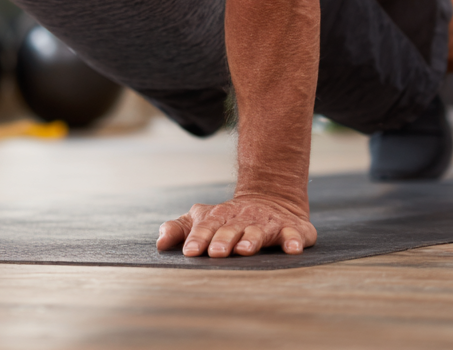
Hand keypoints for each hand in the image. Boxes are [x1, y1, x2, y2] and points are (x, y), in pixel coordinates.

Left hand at [156, 194, 315, 256]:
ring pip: (258, 232)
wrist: (269, 199)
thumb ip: (180, 229)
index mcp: (218, 218)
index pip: (205, 228)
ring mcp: (266, 223)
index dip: (198, 239)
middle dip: (222, 240)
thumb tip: (159, 243)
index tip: (189, 252)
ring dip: (251, 240)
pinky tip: (292, 249)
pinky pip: (293, 234)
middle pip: (229, 230)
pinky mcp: (290, 229)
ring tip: (244, 250)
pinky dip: (293, 240)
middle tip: (216, 253)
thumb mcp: (202, 219)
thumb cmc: (228, 219)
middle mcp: (241, 220)